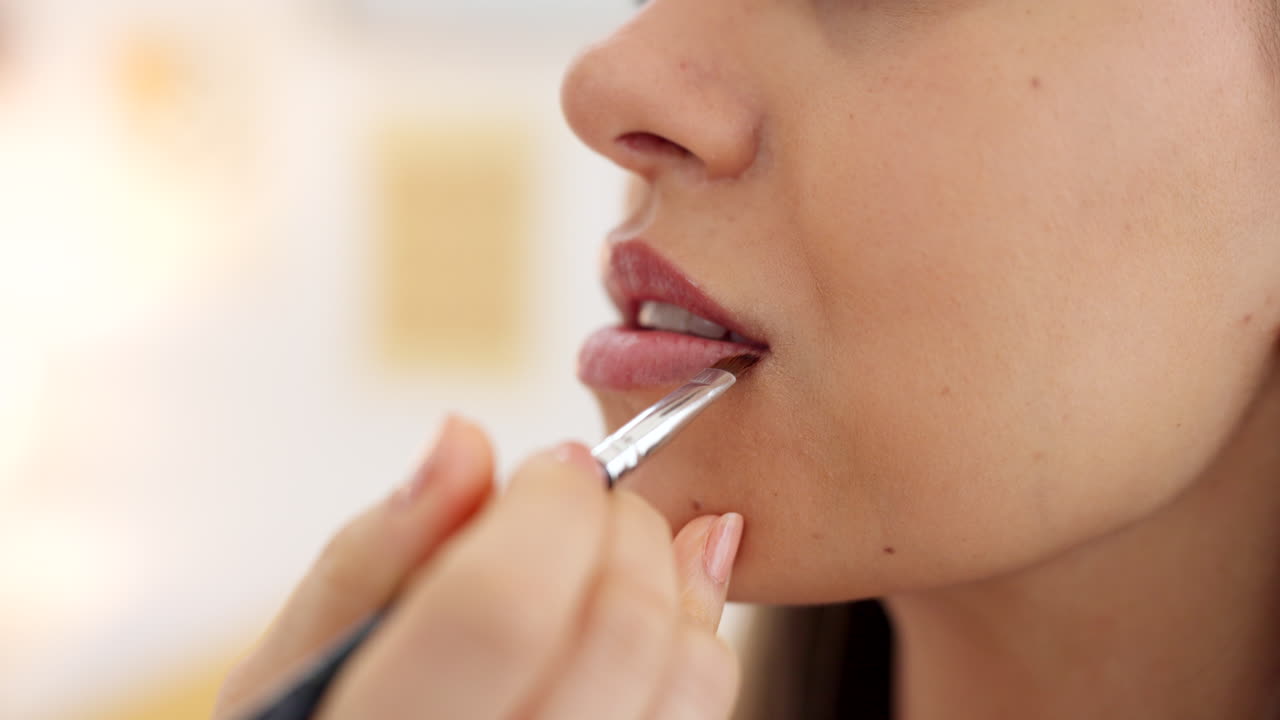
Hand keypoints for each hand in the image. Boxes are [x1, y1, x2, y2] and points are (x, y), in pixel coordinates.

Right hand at [214, 416, 744, 719]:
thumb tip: (465, 440)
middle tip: (584, 497)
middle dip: (620, 526)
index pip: (504, 609)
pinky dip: (700, 636)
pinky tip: (666, 601)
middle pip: (617, 632)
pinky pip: (698, 715)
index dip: (547, 511)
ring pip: (688, 678)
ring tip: (624, 539)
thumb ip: (370, 557)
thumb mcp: (291, 671)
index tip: (551, 467)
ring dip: (672, 576)